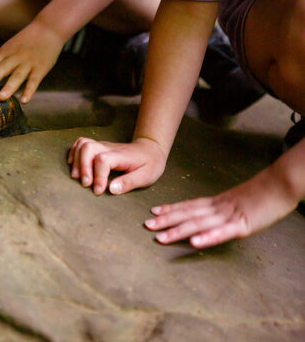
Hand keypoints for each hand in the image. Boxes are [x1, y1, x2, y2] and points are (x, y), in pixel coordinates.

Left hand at [0, 20, 65, 102]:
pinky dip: (29, 91)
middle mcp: (15, 57)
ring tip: (1, 98)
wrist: (48, 29)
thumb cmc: (28, 41)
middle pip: (1, 69)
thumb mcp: (11, 47)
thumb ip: (1, 60)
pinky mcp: (41, 68)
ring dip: (9, 87)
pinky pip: (34, 81)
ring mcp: (28, 63)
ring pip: (17, 76)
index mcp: (6, 52)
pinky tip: (24, 100)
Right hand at [67, 137, 166, 194]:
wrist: (150, 149)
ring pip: (82, 144)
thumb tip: (111, 189)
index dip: (98, 176)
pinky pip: (80, 143)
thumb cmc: (149, 164)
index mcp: (121, 156)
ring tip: (77, 177)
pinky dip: (73, 153)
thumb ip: (129, 182)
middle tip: (86, 184)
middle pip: (88, 148)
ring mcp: (102, 146)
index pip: (103, 160)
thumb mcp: (146, 176)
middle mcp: (109, 148)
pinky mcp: (98, 147)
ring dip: (77, 161)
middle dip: (83, 167)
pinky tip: (74, 166)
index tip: (98, 190)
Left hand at [144, 168, 298, 248]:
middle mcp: (218, 208)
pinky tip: (193, 243)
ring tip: (161, 237)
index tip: (153, 212)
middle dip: (166, 220)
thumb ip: (222, 211)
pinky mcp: (242, 225)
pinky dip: (207, 238)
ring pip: (198, 224)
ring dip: (178, 231)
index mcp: (216, 202)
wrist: (281, 185)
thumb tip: (209, 219)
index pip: (188, 205)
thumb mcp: (236, 202)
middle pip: (187, 214)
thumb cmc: (261, 195)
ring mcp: (228, 216)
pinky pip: (222, 233)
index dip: (170, 208)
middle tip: (147, 225)